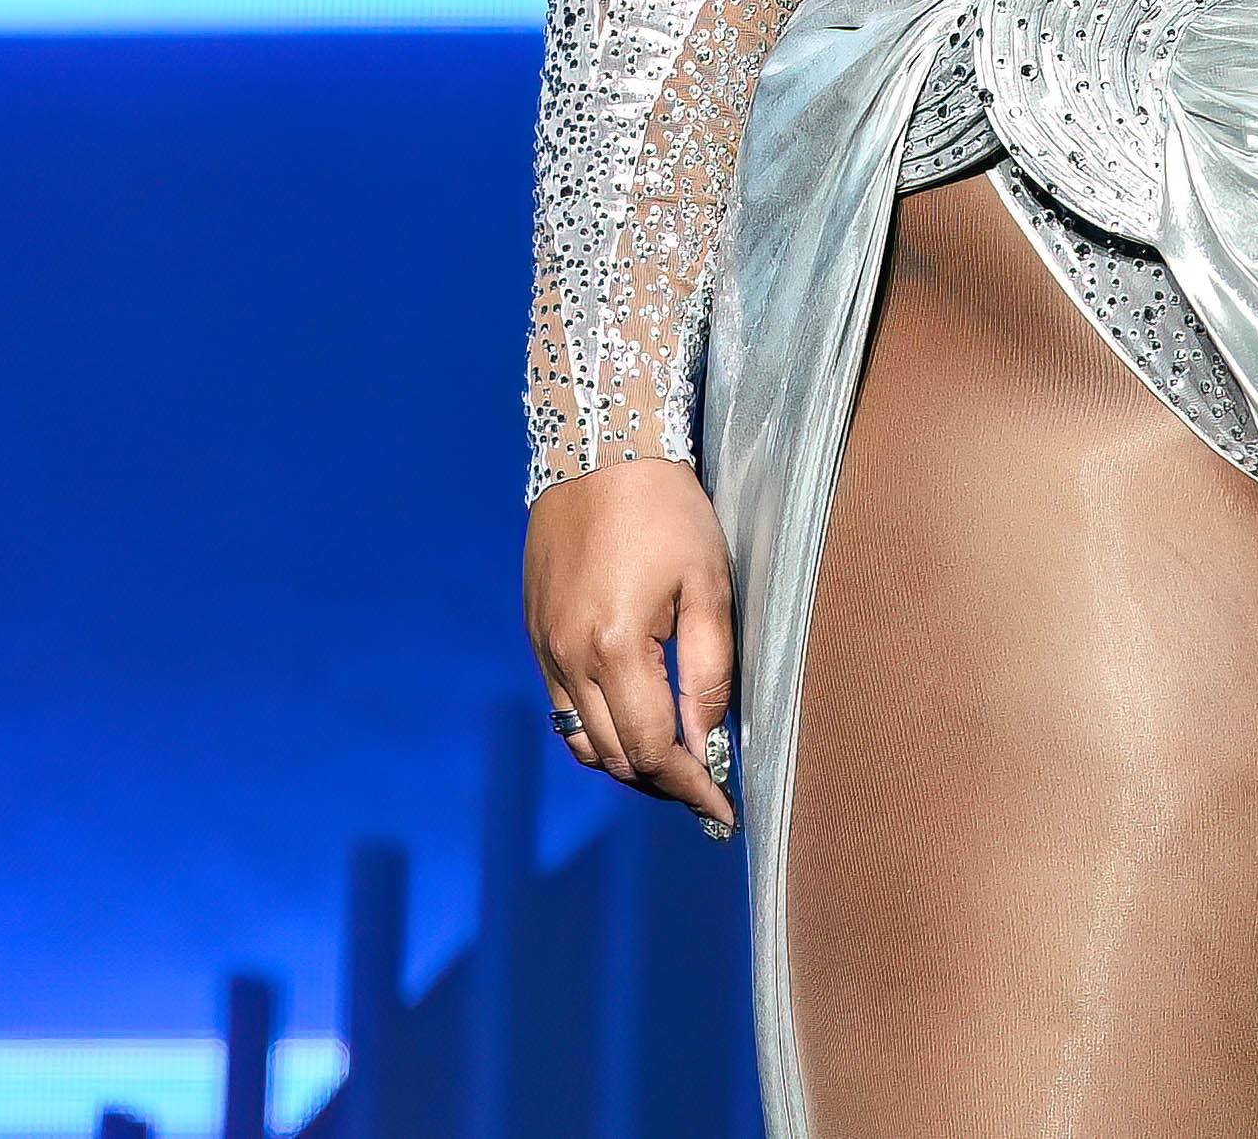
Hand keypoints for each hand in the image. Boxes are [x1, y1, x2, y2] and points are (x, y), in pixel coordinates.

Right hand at [523, 457, 738, 834]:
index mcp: (613, 647)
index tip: (722, 809)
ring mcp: (544, 648)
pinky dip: (597, 730)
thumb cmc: (667, 510)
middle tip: (706, 789)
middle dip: (663, 782)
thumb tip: (707, 741)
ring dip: (628, 763)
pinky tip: (633, 723)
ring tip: (674, 766)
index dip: (691, 786)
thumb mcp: (709, 585)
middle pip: (615, 756)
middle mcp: (567, 657)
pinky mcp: (535, 633)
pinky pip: (560, 708)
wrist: (599, 449)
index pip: (654, 749)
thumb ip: (708, 670)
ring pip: (582, 741)